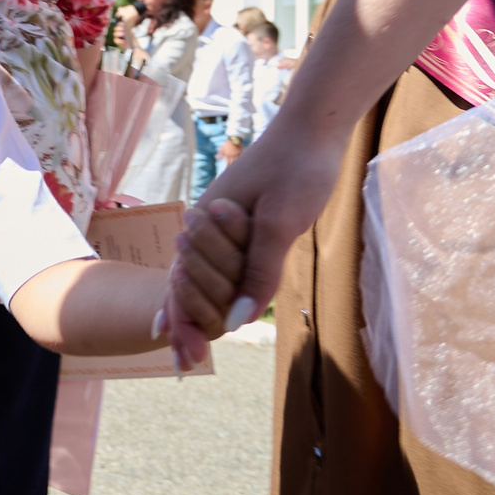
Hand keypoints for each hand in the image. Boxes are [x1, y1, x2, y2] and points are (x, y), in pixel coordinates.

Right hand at [163, 118, 340, 365]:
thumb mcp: (281, 223)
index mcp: (206, 221)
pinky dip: (213, 294)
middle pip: (189, 285)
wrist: (314, 129)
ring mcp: (221, 226)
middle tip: (187, 365)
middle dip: (188, 323)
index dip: (180, 325)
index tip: (183, 364)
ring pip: (205, 279)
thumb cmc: (298, 169)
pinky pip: (222, 268)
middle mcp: (205, 225)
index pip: (182, 283)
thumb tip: (236, 322)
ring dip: (202, 310)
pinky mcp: (241, 226)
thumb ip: (258, 273)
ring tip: (190, 350)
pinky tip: (211, 314)